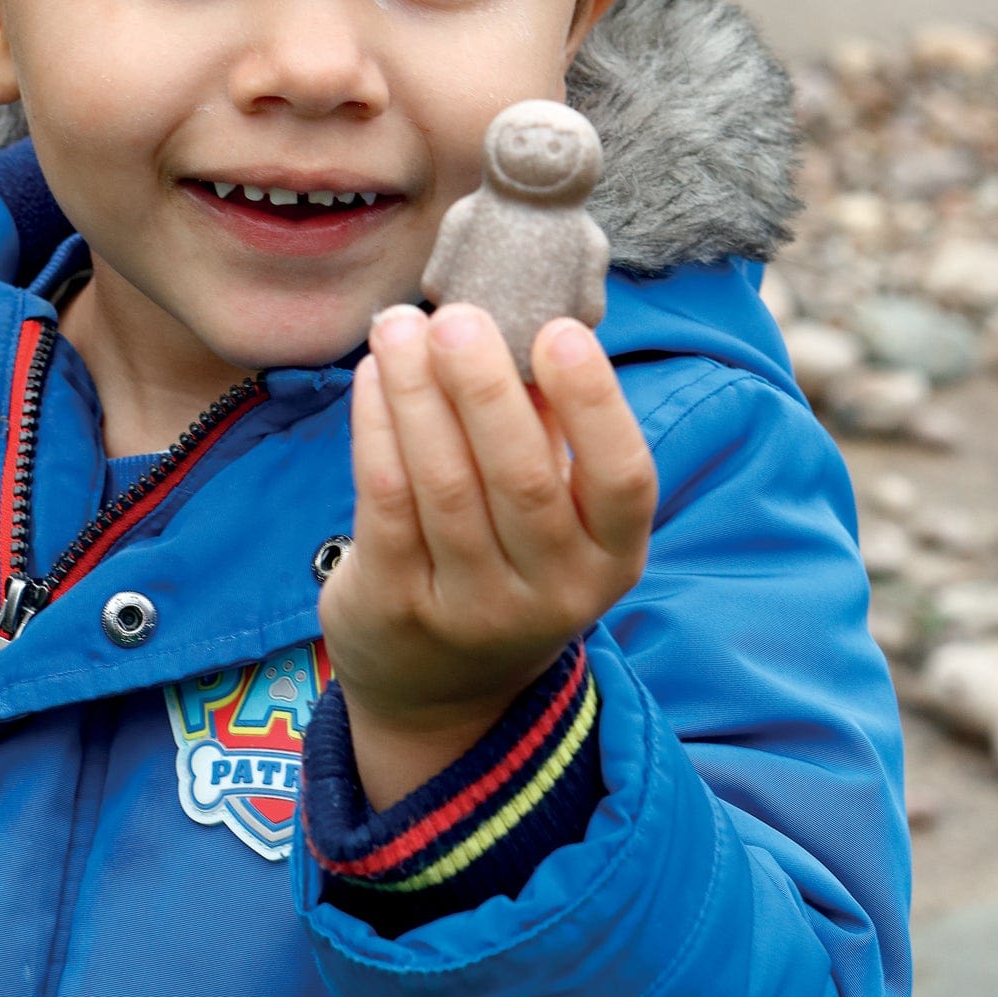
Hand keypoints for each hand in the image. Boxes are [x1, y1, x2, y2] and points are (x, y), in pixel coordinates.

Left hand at [319, 302, 657, 809]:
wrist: (442, 689)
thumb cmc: (509, 557)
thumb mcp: (557, 515)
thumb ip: (551, 426)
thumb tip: (527, 307)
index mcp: (613, 558)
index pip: (624, 481)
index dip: (594, 405)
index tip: (558, 331)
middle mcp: (553, 592)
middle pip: (521, 480)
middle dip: (482, 388)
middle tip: (453, 316)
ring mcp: (473, 609)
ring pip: (443, 486)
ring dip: (416, 394)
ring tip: (398, 325)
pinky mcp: (398, 607)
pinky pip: (385, 501)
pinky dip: (376, 428)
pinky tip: (373, 375)